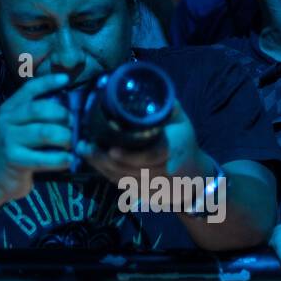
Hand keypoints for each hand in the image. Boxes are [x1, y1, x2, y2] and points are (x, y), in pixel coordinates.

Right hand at [0, 72, 73, 207]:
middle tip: (73, 125)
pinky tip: (69, 160)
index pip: (29, 89)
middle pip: (39, 109)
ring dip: (64, 137)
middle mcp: (6, 121)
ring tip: (71, 144)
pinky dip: (61, 159)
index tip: (66, 79)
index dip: (48, 82)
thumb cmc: (13, 151)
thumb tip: (68, 108)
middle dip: (62, 115)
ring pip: (44, 132)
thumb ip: (35, 117)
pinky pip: (43, 158)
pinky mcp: (14, 160)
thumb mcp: (18, 128)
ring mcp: (9, 140)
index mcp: (8, 109)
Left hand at [77, 102, 204, 189]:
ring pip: (123, 179)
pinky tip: (94, 161)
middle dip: (105, 159)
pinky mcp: (146, 195)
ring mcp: (156, 186)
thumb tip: (145, 85)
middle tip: (85, 146)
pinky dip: (106, 174)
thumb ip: (165, 106)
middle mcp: (166, 171)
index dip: (131, 156)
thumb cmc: (183, 140)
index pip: (152, 155)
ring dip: (101, 166)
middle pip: (130, 169)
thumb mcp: (180, 120)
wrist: (196, 174)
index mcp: (174, 149)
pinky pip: (123, 186)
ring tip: (84, 150)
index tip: (111, 149)